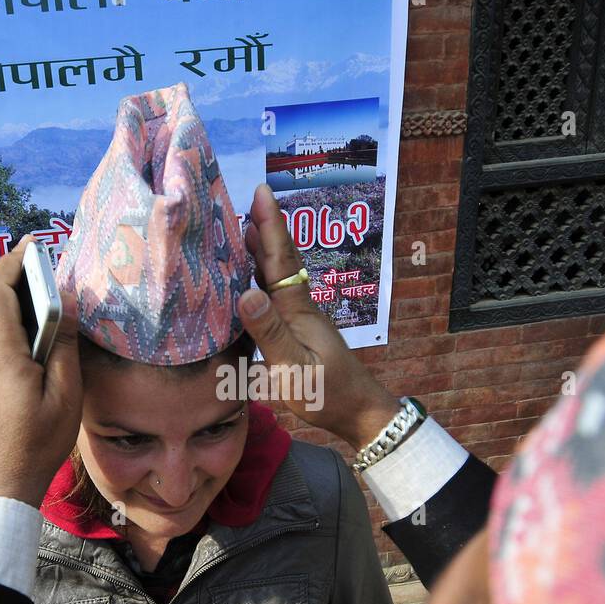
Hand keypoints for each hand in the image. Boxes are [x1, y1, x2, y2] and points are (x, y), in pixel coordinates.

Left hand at [0, 235, 81, 506]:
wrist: (1, 481)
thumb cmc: (39, 442)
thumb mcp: (65, 396)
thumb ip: (63, 347)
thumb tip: (65, 304)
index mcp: (0, 356)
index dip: (13, 264)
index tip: (33, 246)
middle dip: (4, 270)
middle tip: (32, 259)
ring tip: (26, 282)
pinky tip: (14, 319)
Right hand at [237, 183, 399, 451]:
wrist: (358, 412)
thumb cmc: (326, 393)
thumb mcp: (294, 367)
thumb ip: (270, 333)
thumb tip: (246, 293)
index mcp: (297, 310)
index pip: (280, 260)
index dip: (270, 225)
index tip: (261, 191)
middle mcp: (299, 307)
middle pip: (281, 260)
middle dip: (265, 228)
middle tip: (248, 199)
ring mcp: (300, 319)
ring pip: (279, 275)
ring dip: (263, 251)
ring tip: (246, 229)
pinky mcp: (299, 333)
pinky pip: (276, 295)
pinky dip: (263, 277)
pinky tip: (254, 279)